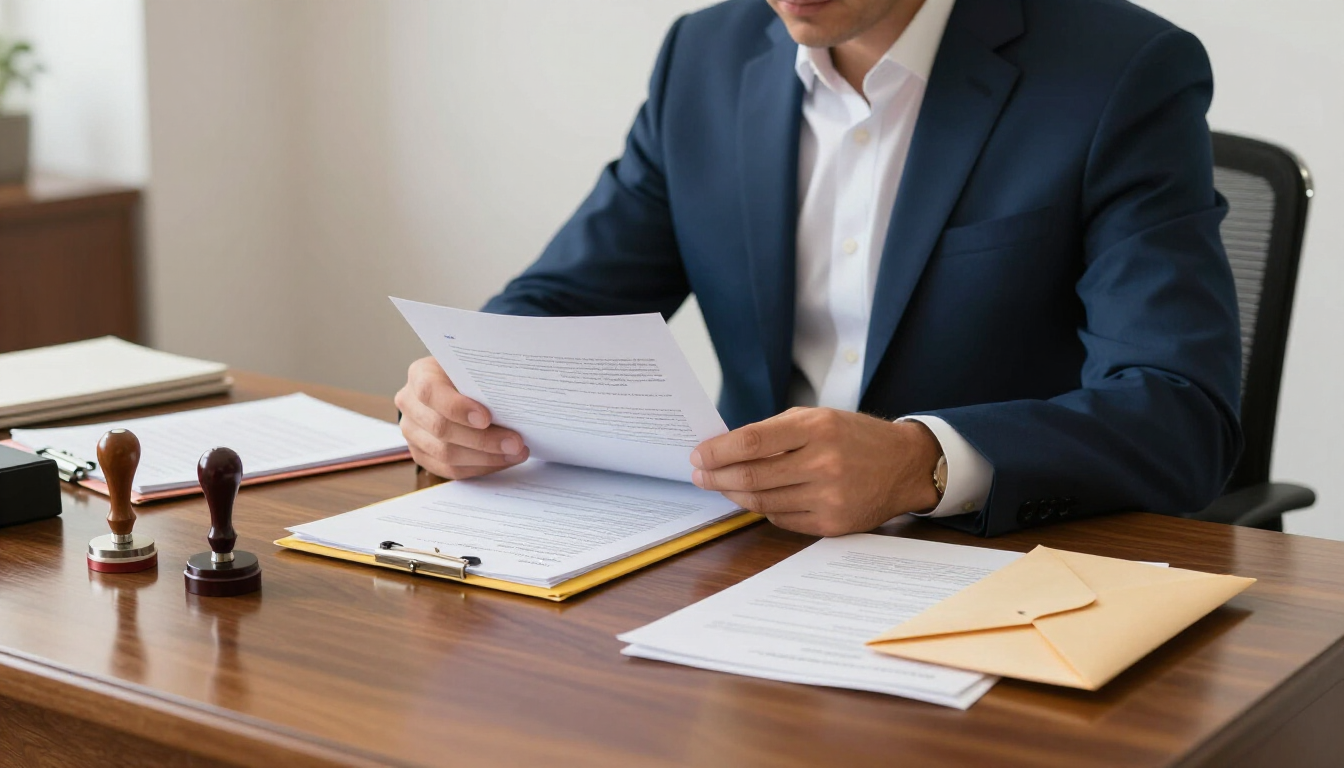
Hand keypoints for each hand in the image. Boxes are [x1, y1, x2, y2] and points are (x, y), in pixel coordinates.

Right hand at [394, 356, 528, 479]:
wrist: (451, 388)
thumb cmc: (467, 375)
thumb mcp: (473, 367)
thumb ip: (484, 379)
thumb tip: (514, 400)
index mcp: (420, 375)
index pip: (430, 392)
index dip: (457, 407)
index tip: (486, 418)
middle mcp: (410, 404)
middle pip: (441, 429)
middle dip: (483, 440)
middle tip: (515, 443)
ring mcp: (412, 432)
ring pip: (446, 455)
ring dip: (486, 458)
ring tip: (515, 453)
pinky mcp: (421, 455)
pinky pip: (450, 469)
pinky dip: (480, 467)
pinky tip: (502, 461)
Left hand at [690, 408, 941, 536]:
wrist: (904, 465)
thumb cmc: (855, 437)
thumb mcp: (819, 418)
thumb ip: (775, 431)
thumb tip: (726, 448)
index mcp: (817, 428)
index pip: (752, 442)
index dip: (718, 451)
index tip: (699, 456)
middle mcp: (823, 463)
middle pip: (752, 476)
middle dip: (717, 477)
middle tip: (700, 475)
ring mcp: (829, 497)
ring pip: (762, 502)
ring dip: (734, 495)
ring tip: (722, 486)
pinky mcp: (833, 524)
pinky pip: (781, 519)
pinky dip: (764, 509)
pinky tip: (757, 499)